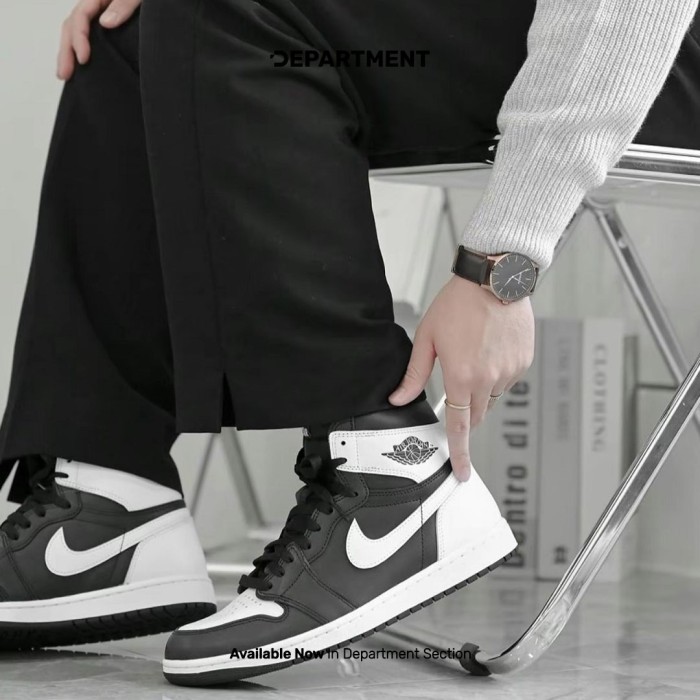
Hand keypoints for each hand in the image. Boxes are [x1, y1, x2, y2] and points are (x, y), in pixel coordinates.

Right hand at [57, 0, 141, 79]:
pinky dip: (82, 50)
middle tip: (64, 74)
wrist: (168, 4)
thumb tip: (105, 23)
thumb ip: (123, 4)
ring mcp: (102, 15)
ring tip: (65, 75)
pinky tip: (81, 66)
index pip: (81, 15)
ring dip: (69, 52)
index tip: (84, 59)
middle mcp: (98, 5)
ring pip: (77, 31)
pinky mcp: (111, 26)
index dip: (80, 37)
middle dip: (67, 49)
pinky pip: (91, 36)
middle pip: (73, 24)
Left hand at [388, 275, 534, 480]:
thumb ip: (414, 374)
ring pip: (492, 397)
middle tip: (457, 385)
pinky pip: (507, 381)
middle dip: (465, 412)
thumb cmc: (459, 304)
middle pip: (477, 415)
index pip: (459, 426)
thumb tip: (399, 398)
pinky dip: (496, 375)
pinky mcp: (523, 361)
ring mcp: (509, 371)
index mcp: (462, 376)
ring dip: (480, 390)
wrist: (494, 280)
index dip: (459, 452)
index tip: (461, 470)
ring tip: (472, 355)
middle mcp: (489, 378)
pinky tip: (488, 351)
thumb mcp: (427, 338)